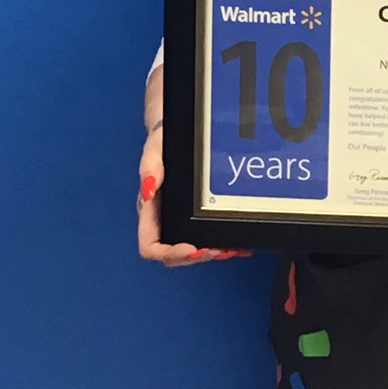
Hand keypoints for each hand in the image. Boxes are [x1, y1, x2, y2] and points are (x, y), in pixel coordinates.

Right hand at [135, 127, 249, 267]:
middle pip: (173, 255)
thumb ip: (149, 170)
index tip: (190, 248)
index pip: (150, 246)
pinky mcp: (194, 216)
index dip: (169, 253)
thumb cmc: (161, 143)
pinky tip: (239, 244)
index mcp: (149, 211)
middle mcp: (162, 220)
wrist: (175, 132)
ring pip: (191, 251)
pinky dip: (222, 244)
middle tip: (218, 250)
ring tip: (230, 249)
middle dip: (196, 256)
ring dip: (211, 253)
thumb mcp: (154, 150)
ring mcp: (178, 220)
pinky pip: (205, 236)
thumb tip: (148, 191)